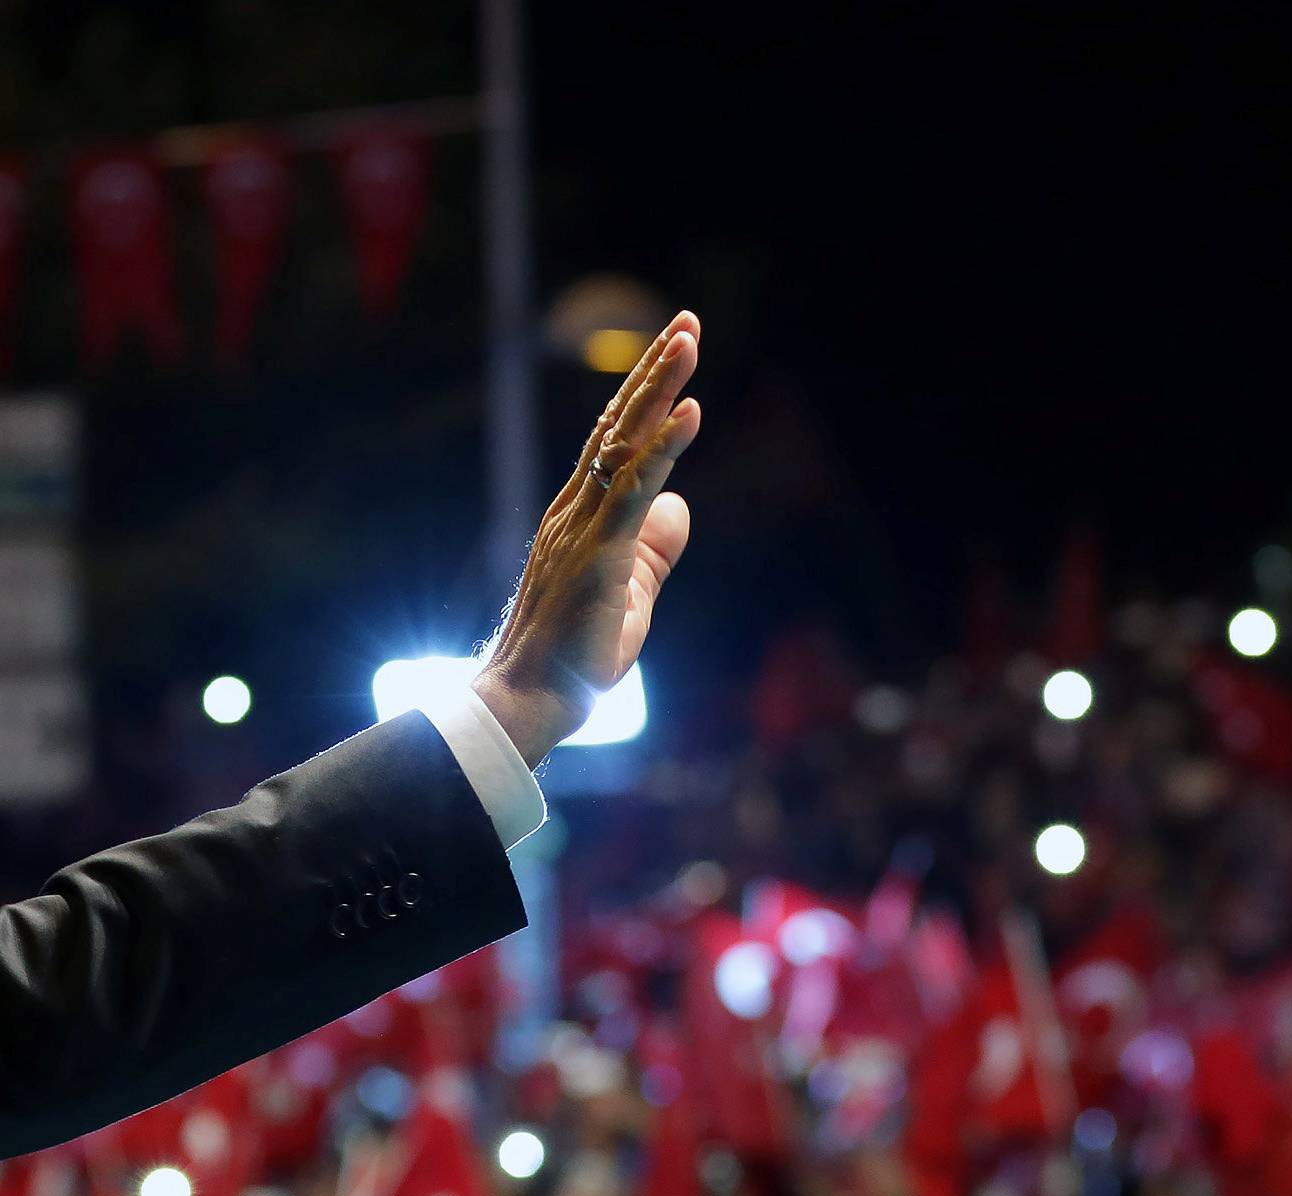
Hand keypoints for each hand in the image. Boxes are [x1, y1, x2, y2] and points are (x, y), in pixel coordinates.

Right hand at [475, 312, 701, 766]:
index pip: (616, 443)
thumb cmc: (572, 659)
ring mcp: (581, 530)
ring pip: (624, 444)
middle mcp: (574, 511)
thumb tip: (681, 504)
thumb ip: (653, 551)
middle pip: (617, 426)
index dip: (646, 397)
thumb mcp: (628, 596)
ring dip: (658, 389)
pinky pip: (633, 491)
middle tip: (687, 323)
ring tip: (688, 341)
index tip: (675, 355)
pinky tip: (689, 413)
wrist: (529, 703)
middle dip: (654, 371)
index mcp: (579, 519)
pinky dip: (663, 449)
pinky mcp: (596, 556)